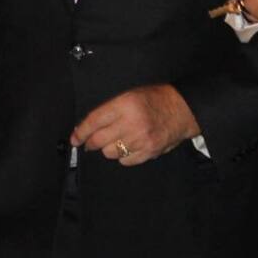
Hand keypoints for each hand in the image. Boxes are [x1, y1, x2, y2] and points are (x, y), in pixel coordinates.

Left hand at [72, 84, 199, 165]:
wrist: (182, 109)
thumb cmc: (154, 100)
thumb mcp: (130, 95)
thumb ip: (109, 111)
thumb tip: (86, 128)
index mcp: (124, 104)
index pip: (94, 121)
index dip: (80, 132)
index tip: (75, 138)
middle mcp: (131, 123)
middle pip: (99, 140)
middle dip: (91, 142)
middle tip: (91, 141)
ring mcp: (141, 139)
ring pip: (110, 153)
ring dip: (108, 148)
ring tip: (116, 141)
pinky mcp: (148, 152)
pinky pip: (125, 161)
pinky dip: (123, 156)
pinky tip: (128, 147)